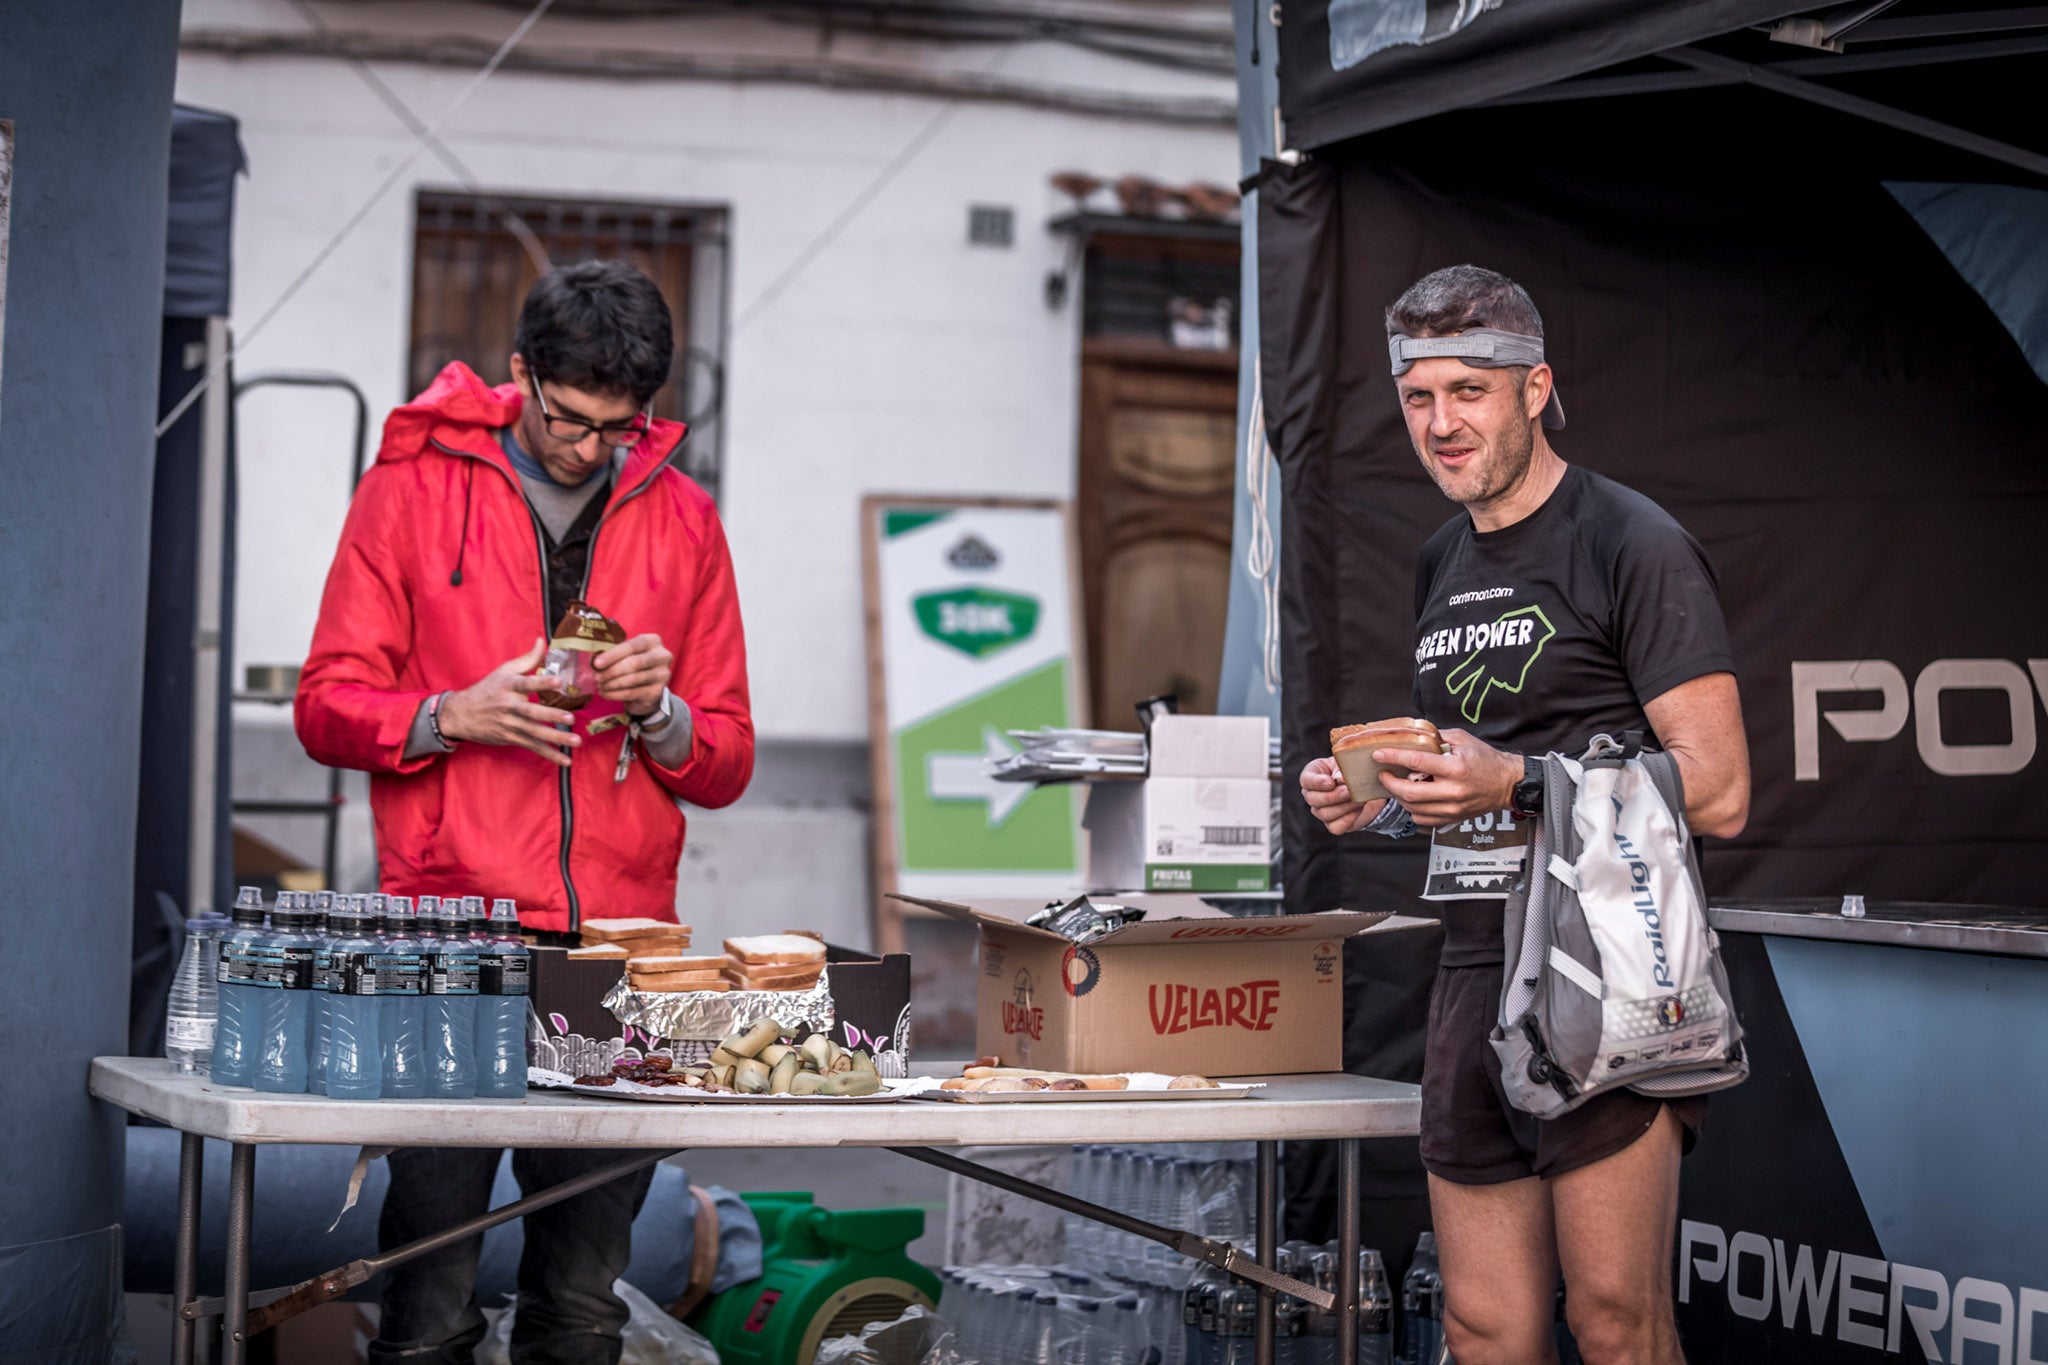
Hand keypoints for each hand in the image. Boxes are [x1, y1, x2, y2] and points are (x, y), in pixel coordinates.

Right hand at [436, 637, 581, 767]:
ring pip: (535, 733)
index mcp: (508, 686)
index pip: (526, 683)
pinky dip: (549, 755)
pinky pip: (533, 747)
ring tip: (575, 741)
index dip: (542, 682)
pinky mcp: (511, 738)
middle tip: (571, 718)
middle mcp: (509, 706)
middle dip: (551, 716)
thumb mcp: (504, 670)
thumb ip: (528, 658)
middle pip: (532, 712)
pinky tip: (565, 760)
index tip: (558, 681)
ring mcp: (510, 725)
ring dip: (556, 738)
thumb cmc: (487, 689)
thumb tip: (543, 640)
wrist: (461, 715)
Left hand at [593, 633, 673, 715]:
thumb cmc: (634, 665)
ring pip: (632, 679)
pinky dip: (616, 694)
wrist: (648, 687)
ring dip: (612, 684)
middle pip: (634, 663)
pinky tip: (606, 694)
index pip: (631, 646)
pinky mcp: (658, 691)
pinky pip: (633, 693)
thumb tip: (594, 662)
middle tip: (597, 677)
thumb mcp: (626, 654)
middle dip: (611, 671)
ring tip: (600, 686)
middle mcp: (662, 656)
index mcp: (653, 641)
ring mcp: (662, 674)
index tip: (596, 663)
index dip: (612, 655)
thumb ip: (614, 655)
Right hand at [1299, 756, 1387, 836]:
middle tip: (1349, 791)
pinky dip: (1348, 819)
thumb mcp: (1348, 763)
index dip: (1317, 783)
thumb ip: (1342, 769)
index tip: (1331, 782)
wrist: (1367, 786)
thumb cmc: (1353, 770)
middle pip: (1313, 800)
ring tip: (1358, 799)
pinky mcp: (1332, 824)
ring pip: (1325, 814)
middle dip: (1333, 796)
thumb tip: (1339, 779)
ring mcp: (1321, 811)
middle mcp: (1312, 794)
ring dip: (1344, 807)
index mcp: (1312, 775)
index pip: (1306, 780)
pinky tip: (1358, 809)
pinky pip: (1335, 827)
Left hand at [1376, 727, 1519, 827]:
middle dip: (1390, 783)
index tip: (1378, 754)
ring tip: (1397, 785)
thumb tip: (1413, 734)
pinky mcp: (1452, 819)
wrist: (1506, 784)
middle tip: (1384, 774)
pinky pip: (1423, 819)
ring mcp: (1452, 808)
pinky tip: (1412, 798)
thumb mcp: (1463, 740)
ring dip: (1399, 796)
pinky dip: (1412, 809)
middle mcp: (1452, 791)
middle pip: (1409, 793)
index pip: (1416, 762)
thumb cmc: (1485, 760)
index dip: (1393, 757)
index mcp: (1455, 768)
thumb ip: (1437, 737)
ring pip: (1413, 808)